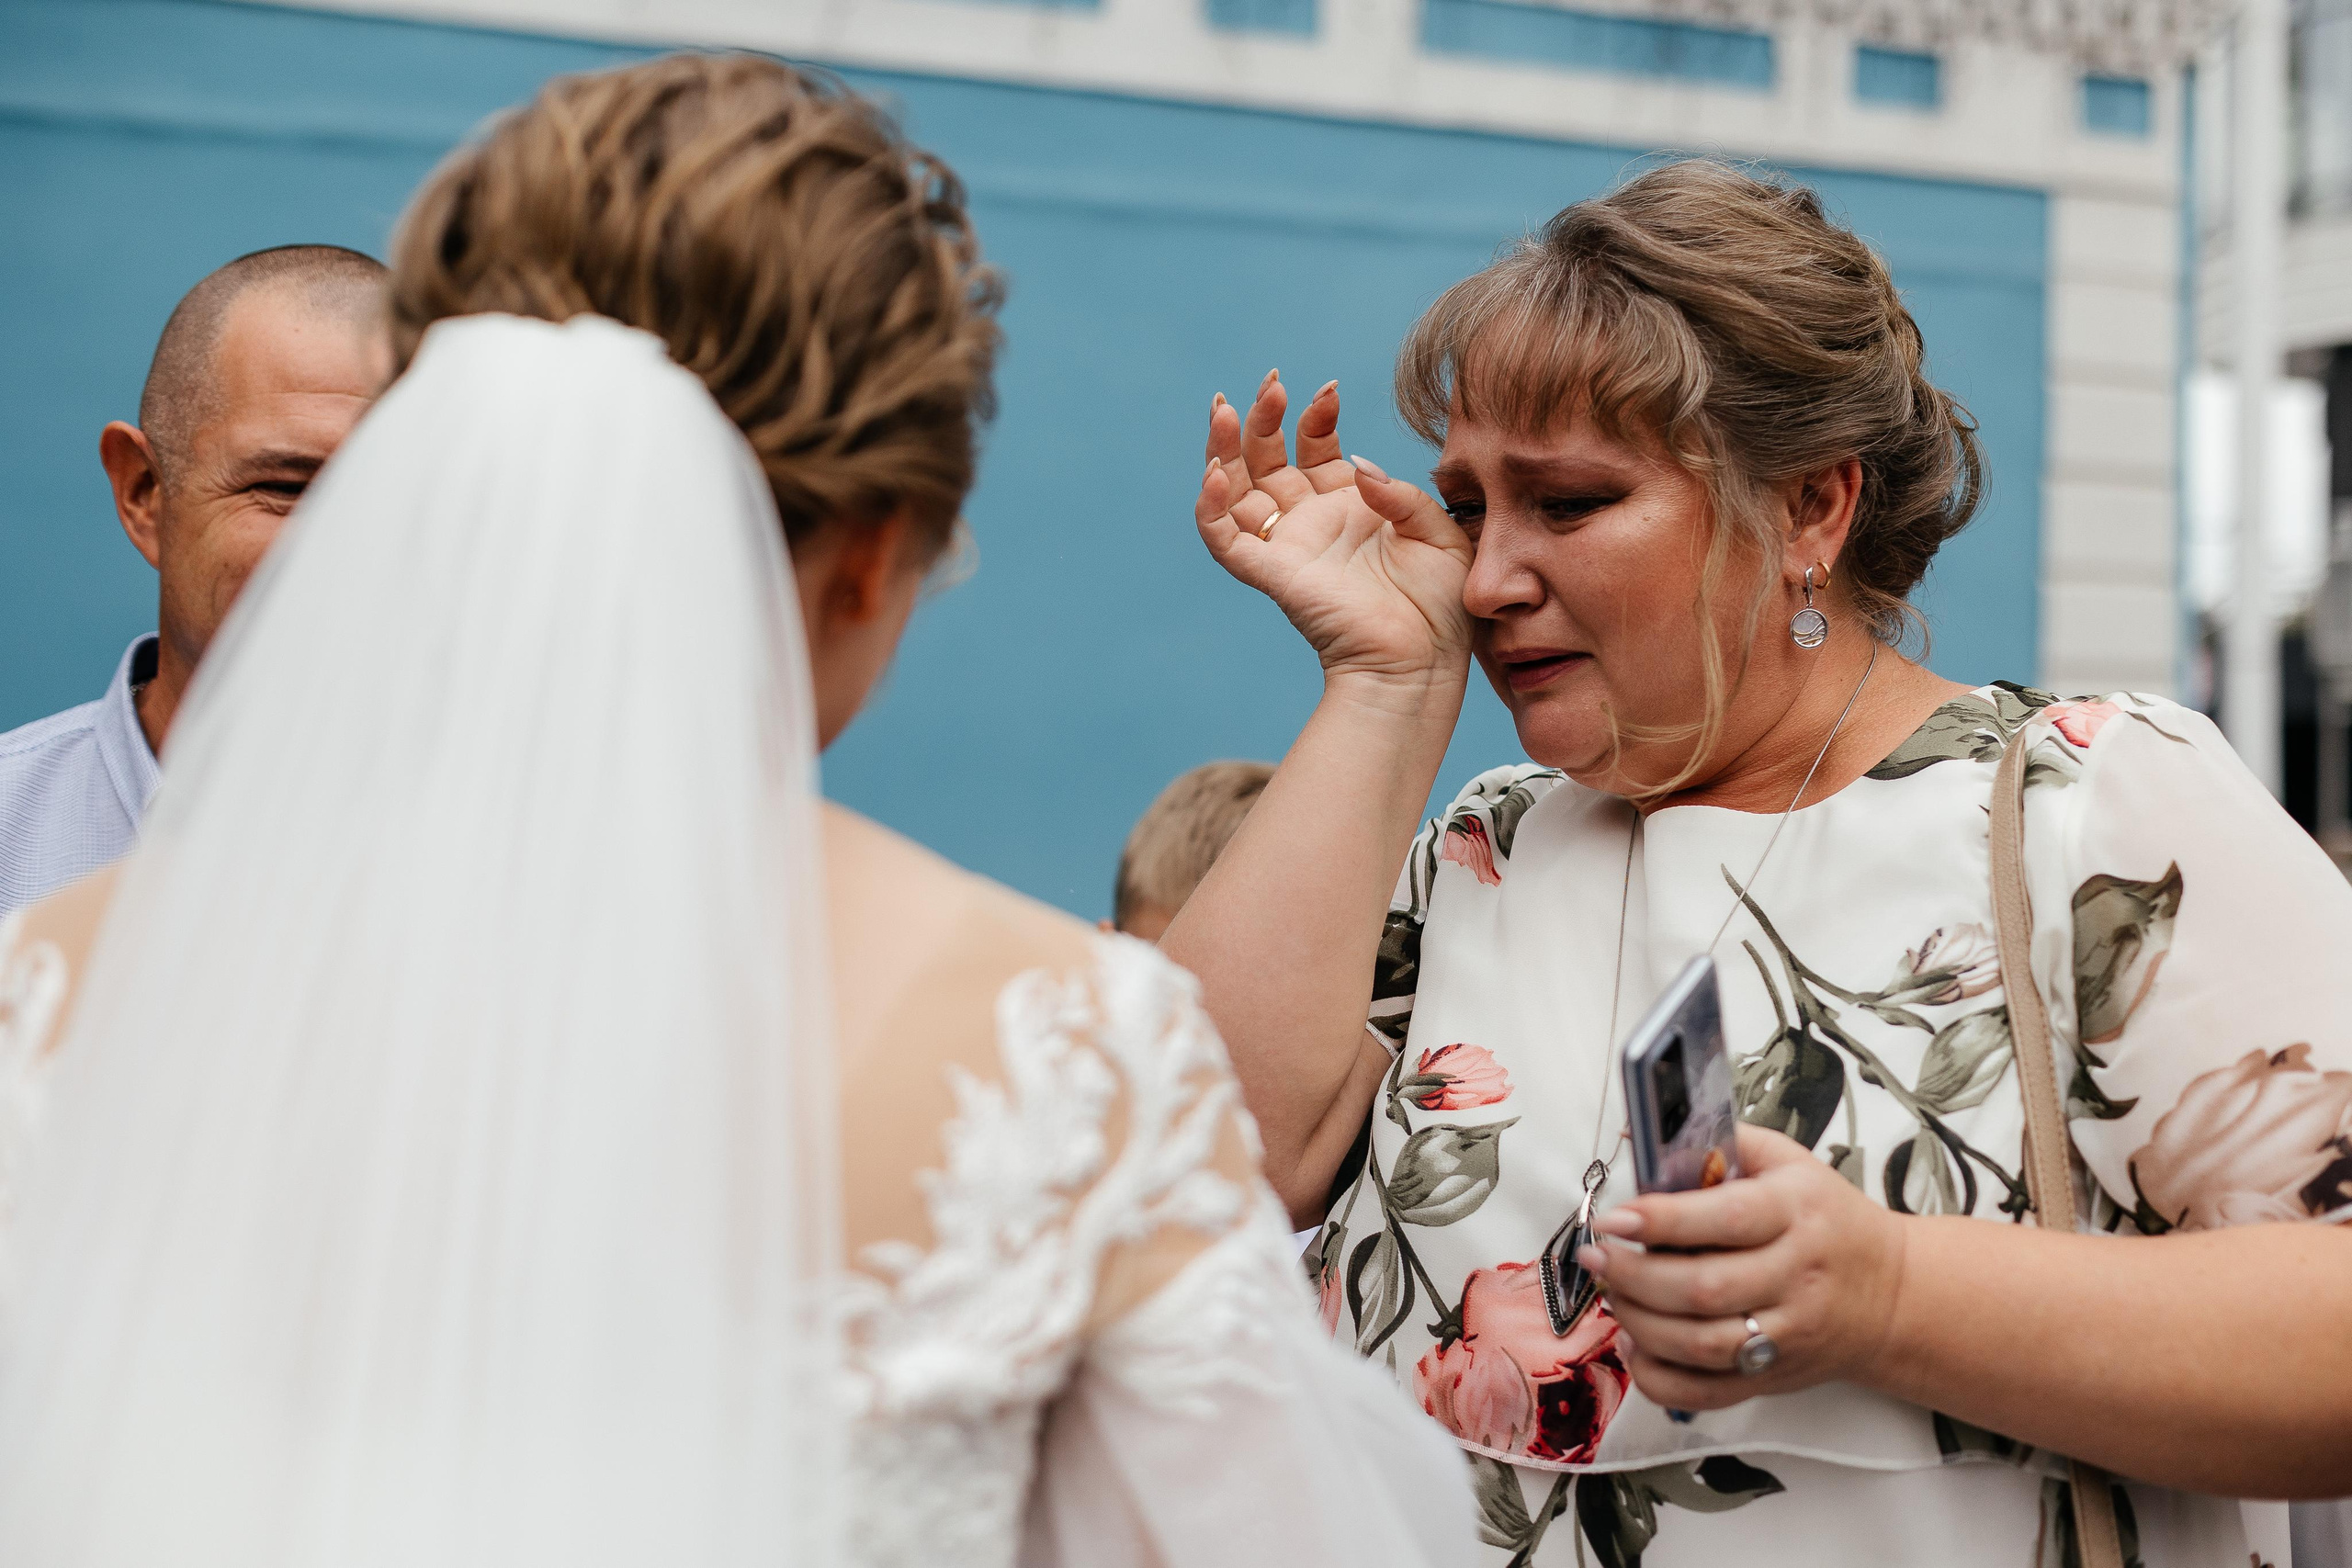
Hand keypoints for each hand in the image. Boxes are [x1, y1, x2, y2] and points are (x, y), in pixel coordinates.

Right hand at [1195, 371, 1473, 697]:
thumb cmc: (1439, 606)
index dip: (1316, 416)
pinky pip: (1226, 540)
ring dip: (1225, 448)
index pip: (1317, 447)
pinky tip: (1216, 473)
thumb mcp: (1438, 533)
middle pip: (1268, 458)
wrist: (1422, 662)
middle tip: (1270, 383)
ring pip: (1236, 490)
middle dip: (1262, 418)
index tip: (1328, 390)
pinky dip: (1211, 508)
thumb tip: (1356, 463)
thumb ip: (1399, 493)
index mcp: (1350, 505)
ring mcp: (1288, 546)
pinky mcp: (1272, 575)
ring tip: (1226, 409)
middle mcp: (1312, 521)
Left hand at [1578, 1124, 1907, 1411]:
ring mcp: (1787, 1335)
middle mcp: (1795, 1277)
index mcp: (1797, 1213)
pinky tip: (1634, 1344)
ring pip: (1700, 1344)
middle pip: (1704, 1288)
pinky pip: (1706, 1393)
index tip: (1614, 1217)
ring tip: (1611, 1292)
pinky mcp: (1774, 1377)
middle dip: (1634, 1274)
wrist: (1891, 1293)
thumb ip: (1723, 1144)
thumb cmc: (1825, 1218)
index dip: (1663, 1220)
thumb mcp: (1789, 1163)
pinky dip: (1659, 1376)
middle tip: (1597, 1257)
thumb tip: (1647, 1139)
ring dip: (1639, 1322)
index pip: (1727, 1219)